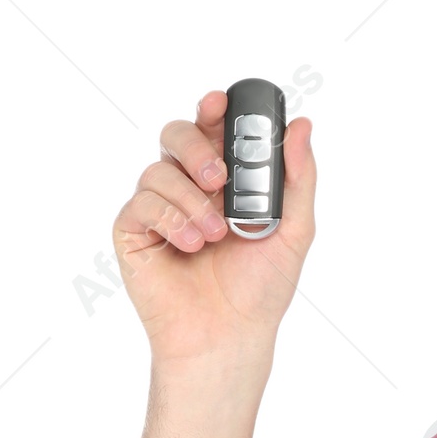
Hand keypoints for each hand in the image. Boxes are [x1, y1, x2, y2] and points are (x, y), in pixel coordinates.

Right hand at [111, 89, 315, 366]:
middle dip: (196, 146)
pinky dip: (170, 219)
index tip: (222, 102)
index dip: (214, 109)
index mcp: (225, 181)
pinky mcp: (134, 232)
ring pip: (158, 170)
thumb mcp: (294, 230)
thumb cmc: (261, 288)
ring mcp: (158, 208)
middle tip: (219, 176)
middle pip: (176, 135)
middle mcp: (188, 187)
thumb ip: (298, 178)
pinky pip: (141, 203)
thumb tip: (302, 125)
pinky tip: (191, 245)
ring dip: (191, 200)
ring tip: (215, 236)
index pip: (213, 129)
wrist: (230, 335)